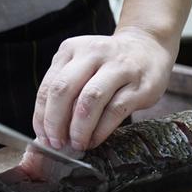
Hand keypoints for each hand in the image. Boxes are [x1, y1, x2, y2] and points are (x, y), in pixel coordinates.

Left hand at [33, 27, 176, 150]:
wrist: (149, 47)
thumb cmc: (109, 64)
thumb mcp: (82, 66)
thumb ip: (66, 90)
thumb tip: (49, 130)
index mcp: (71, 49)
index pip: (49, 86)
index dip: (42, 116)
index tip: (44, 137)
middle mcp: (93, 53)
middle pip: (64, 90)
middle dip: (56, 122)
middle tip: (57, 143)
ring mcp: (118, 67)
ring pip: (89, 100)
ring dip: (79, 128)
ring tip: (77, 144)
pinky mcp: (139, 85)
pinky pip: (114, 110)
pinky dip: (101, 130)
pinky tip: (95, 140)